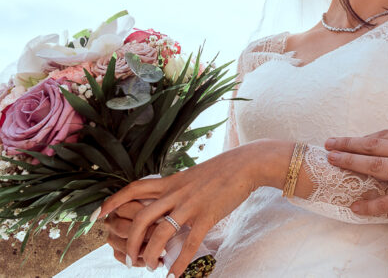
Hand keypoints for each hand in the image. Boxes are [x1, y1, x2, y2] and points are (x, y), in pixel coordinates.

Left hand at [98, 140, 289, 276]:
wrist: (247, 163)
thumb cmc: (221, 170)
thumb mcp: (192, 175)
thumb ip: (175, 187)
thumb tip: (163, 200)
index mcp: (171, 181)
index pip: (134, 189)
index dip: (113, 202)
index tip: (98, 215)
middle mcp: (176, 192)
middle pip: (142, 217)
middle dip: (131, 242)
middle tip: (129, 258)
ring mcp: (191, 204)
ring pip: (161, 232)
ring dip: (151, 254)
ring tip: (150, 267)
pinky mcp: (208, 214)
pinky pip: (190, 242)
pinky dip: (180, 261)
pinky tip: (174, 274)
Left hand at [324, 130, 387, 218]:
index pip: (387, 135)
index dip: (367, 138)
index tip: (353, 139)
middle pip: (374, 145)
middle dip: (350, 144)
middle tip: (330, 144)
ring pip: (375, 165)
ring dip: (351, 162)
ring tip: (333, 161)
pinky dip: (370, 205)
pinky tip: (356, 207)